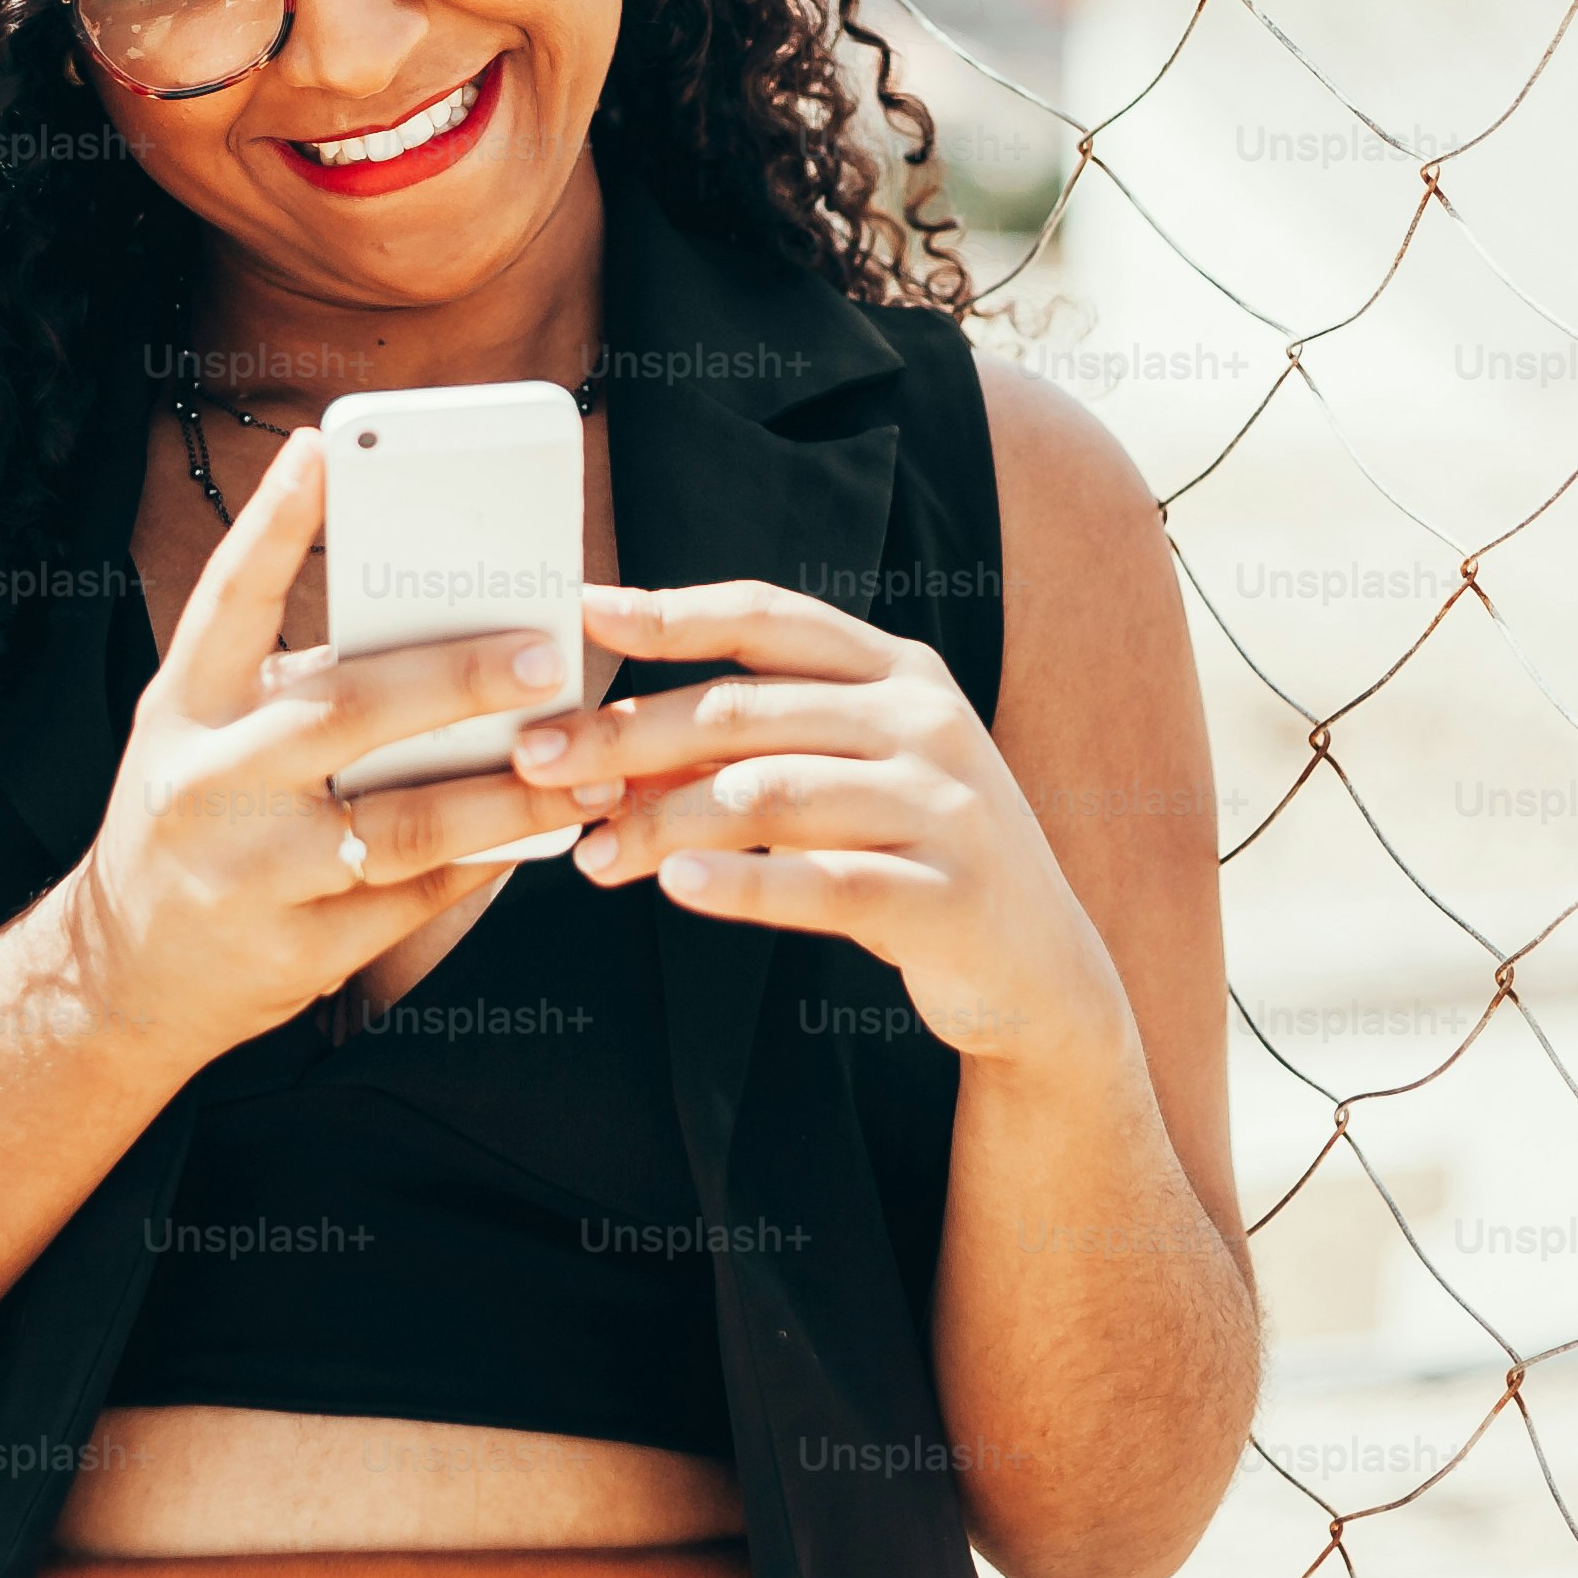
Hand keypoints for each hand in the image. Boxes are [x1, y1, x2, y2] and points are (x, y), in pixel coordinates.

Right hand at [71, 428, 627, 1049]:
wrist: (123, 975)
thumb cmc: (193, 820)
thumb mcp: (205, 733)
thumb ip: (293, 681)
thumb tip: (439, 625)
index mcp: (185, 707)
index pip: (227, 600)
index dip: (273, 522)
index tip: (321, 447)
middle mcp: (210, 782)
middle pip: (345, 712)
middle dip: (456, 680)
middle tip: (544, 657)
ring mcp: (251, 872)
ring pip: (404, 823)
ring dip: (507, 794)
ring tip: (585, 770)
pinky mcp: (297, 949)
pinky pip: (415, 899)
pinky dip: (483, 863)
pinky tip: (536, 836)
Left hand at [517, 581, 1131, 1070]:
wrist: (1040, 969)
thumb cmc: (912, 856)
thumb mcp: (849, 779)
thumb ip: (756, 747)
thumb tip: (606, 745)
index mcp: (900, 672)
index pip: (771, 617)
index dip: (673, 609)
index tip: (580, 610)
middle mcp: (927, 721)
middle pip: (746, 710)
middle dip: (627, 733)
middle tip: (538, 760)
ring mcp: (945, 806)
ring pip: (772, 794)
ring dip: (662, 822)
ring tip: (591, 857)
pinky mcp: (949, 896)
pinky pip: (827, 883)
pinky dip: (745, 883)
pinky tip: (678, 888)